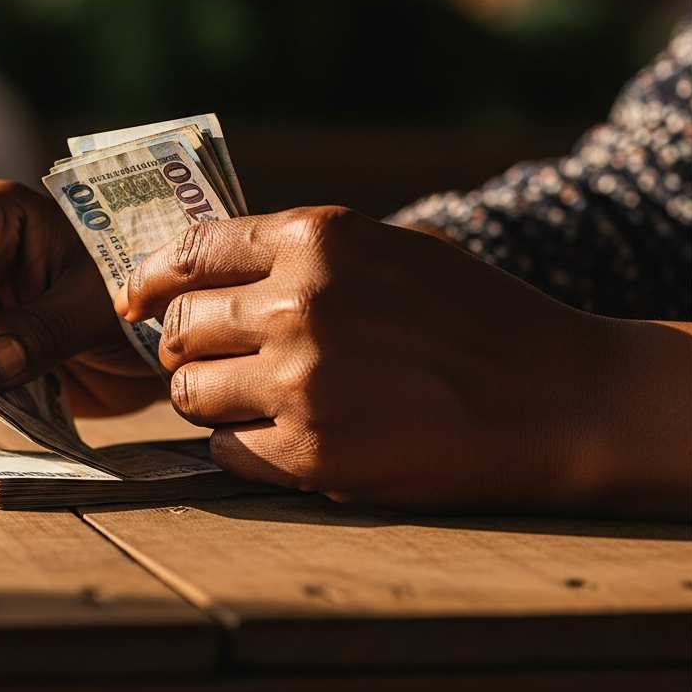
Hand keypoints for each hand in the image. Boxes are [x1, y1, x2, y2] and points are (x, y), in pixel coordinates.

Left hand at [116, 207, 691, 516]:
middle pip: (179, 327)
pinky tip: (276, 439)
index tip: (134, 299)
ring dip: (205, 397)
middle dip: (180, 346)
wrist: (557, 398)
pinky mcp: (310, 453)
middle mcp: (298, 303)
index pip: (192, 251)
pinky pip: (224, 450)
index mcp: (317, 239)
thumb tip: (223, 271)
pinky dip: (237, 446)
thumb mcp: (394, 250)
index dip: (151, 277)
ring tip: (242, 401)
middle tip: (199, 360)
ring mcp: (300, 381)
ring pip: (188, 392)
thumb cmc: (479, 318)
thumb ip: (308, 255)